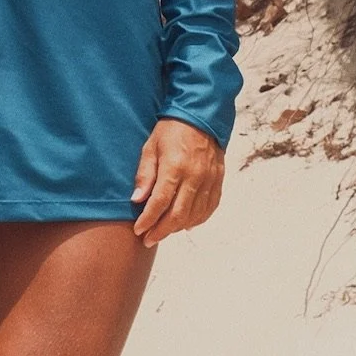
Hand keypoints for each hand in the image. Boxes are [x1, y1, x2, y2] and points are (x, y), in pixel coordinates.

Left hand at [131, 117, 224, 245]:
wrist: (201, 115)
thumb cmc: (171, 130)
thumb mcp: (150, 147)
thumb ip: (145, 174)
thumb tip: (137, 200)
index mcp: (175, 167)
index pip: (160, 202)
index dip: (148, 219)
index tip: (138, 230)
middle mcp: (195, 176)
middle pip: (178, 214)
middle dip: (161, 231)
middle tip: (148, 239)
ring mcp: (209, 180)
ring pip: (195, 215)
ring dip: (178, 228)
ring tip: (163, 232)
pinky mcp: (218, 181)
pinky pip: (209, 208)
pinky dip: (197, 220)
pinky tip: (186, 224)